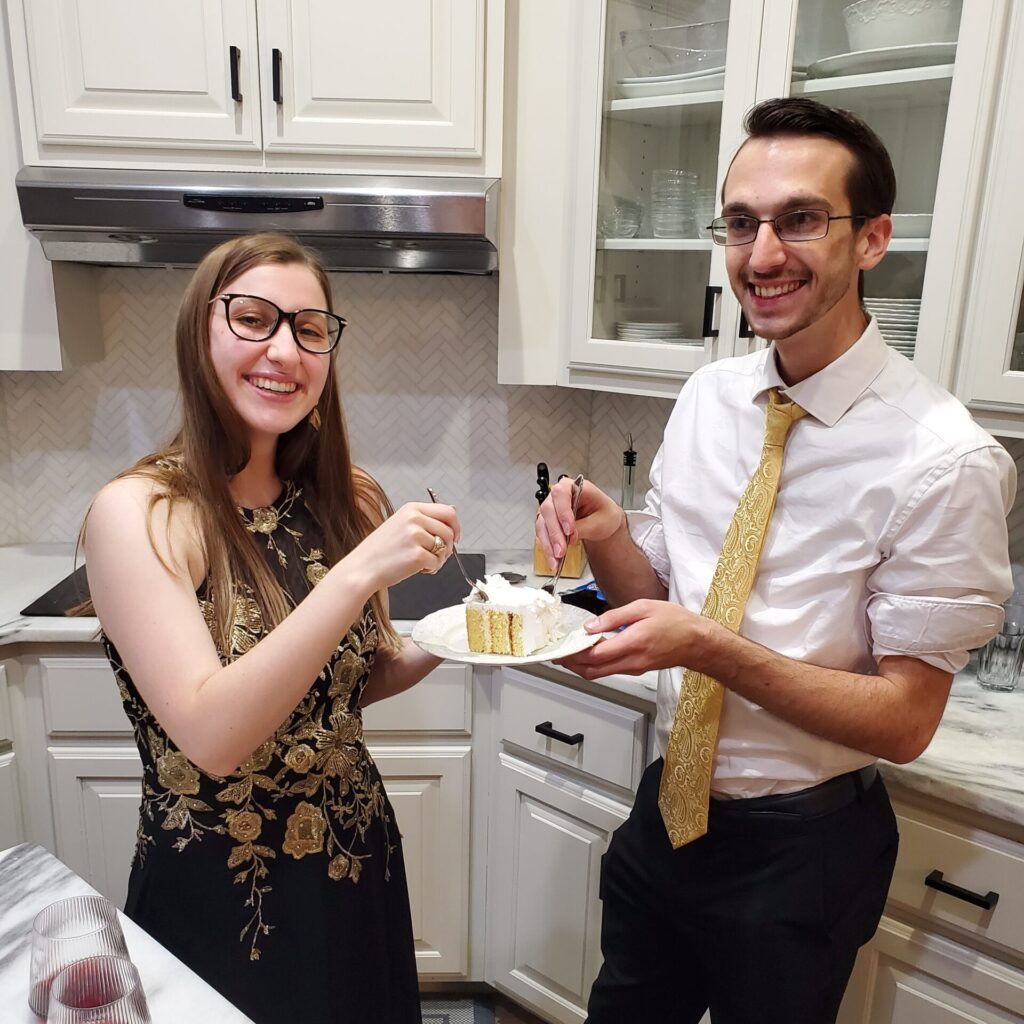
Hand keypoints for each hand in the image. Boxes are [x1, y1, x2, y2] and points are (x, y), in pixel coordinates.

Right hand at [348, 501, 459, 591]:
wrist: (361, 569)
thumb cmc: (379, 551)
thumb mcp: (400, 524)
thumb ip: (424, 520)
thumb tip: (452, 515)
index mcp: (411, 509)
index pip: (448, 511)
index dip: (455, 526)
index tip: (454, 537)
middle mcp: (414, 519)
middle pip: (449, 531)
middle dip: (448, 547)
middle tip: (436, 555)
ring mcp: (416, 536)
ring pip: (445, 548)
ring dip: (438, 559)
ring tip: (421, 562)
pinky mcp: (417, 555)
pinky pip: (437, 563)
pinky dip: (430, 569)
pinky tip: (416, 569)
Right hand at [535, 477, 623, 567]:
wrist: (603, 522)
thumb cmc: (605, 514)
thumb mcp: (601, 521)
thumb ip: (584, 527)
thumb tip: (569, 536)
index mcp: (574, 486)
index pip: (561, 494)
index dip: (562, 511)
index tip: (569, 529)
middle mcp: (559, 496)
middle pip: (548, 510)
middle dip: (555, 532)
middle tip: (562, 549)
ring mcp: (552, 509)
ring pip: (543, 524)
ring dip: (549, 543)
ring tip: (557, 558)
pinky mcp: (548, 523)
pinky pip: (543, 534)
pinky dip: (547, 548)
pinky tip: (553, 559)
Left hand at [555, 599, 717, 679]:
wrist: (698, 642)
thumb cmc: (676, 622)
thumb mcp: (643, 608)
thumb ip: (614, 616)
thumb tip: (590, 625)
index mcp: (632, 643)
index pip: (594, 655)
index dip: (573, 654)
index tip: (560, 648)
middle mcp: (631, 661)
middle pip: (592, 671)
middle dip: (571, 665)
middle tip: (558, 654)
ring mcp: (634, 669)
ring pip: (599, 674)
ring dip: (582, 666)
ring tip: (569, 652)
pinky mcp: (636, 670)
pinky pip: (609, 671)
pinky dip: (595, 664)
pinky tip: (590, 652)